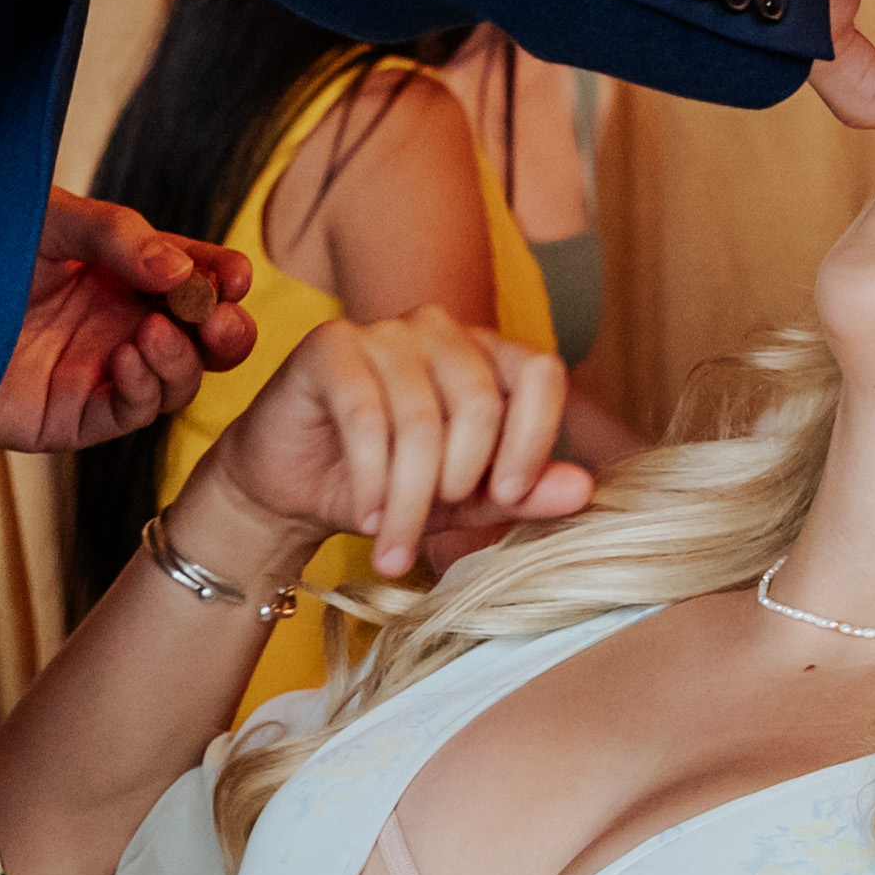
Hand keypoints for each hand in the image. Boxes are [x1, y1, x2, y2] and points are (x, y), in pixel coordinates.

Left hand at [0, 192, 257, 452]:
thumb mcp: (50, 222)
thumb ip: (116, 236)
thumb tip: (180, 270)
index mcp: (122, 273)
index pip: (193, 276)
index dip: (221, 275)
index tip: (233, 273)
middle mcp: (119, 323)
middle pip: (203, 338)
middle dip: (226, 329)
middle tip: (221, 316)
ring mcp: (99, 371)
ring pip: (178, 380)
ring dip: (184, 358)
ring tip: (157, 331)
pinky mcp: (72, 415)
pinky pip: (130, 412)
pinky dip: (143, 387)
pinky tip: (126, 356)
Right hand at [194, 307, 585, 582]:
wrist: (291, 489)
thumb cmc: (385, 488)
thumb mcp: (463, 501)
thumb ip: (521, 492)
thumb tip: (583, 490)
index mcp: (487, 356)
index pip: (540, 372)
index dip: (534, 437)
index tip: (510, 496)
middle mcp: (440, 330)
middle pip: (480, 399)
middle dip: (458, 482)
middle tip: (431, 532)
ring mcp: (384, 332)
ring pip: (419, 418)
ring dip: (407, 499)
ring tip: (392, 543)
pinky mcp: (330, 346)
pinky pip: (366, 415)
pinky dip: (371, 479)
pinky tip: (364, 515)